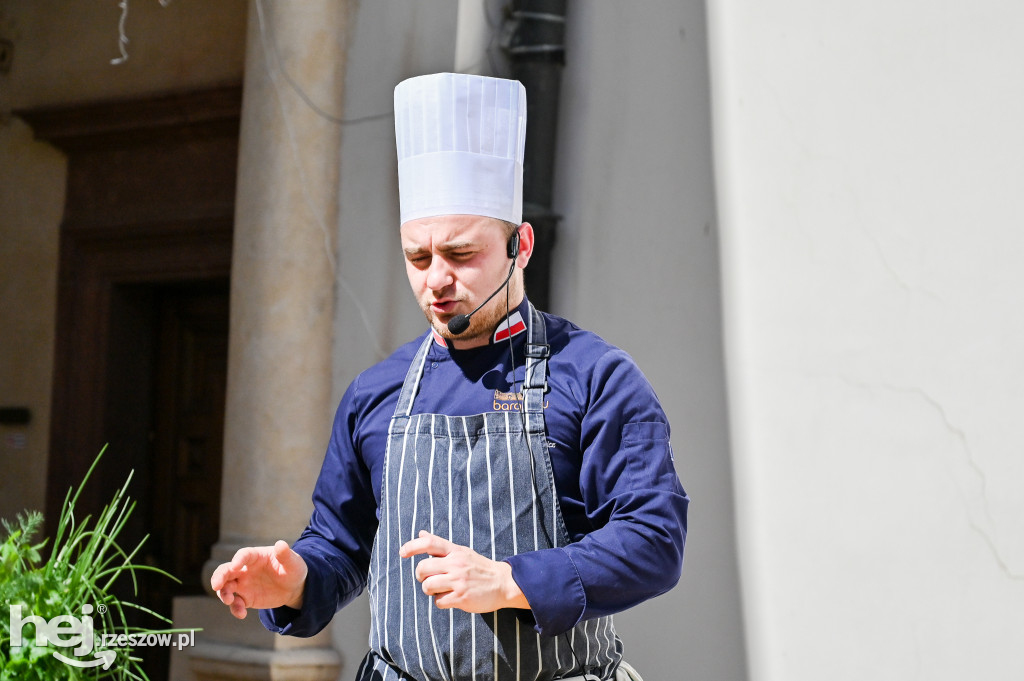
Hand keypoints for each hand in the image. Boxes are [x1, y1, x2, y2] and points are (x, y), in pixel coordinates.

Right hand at [210, 540, 307, 618]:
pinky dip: (235, 609)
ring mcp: (244, 584)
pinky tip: (242, 614)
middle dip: (219, 576)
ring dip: (223, 594)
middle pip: (226, 570)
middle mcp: (245, 569)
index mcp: (256, 556)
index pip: (243, 555)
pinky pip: (236, 604)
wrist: (294, 587)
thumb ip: (285, 555)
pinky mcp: (246, 598)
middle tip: (216, 585)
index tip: (235, 566)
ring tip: (230, 601)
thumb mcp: (293, 562)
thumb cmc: (293, 569)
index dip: (238, 559)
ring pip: (226, 587)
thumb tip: (280, 544)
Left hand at [399, 530, 530, 612]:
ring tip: (440, 589)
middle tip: (427, 578)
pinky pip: (438, 601)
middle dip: (420, 576)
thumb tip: (421, 533)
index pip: (429, 543)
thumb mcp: (461, 551)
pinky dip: (441, 601)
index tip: (402, 553)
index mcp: (455, 551)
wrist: (503, 583)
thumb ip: (440, 545)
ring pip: (428, 586)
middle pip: (423, 567)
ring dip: (430, 590)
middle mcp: (456, 564)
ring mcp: (458, 581)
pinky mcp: (461, 597)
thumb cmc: (479, 567)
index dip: (412, 546)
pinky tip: (450, 598)